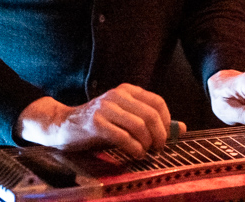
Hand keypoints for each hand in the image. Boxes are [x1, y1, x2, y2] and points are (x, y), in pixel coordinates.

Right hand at [15, 83, 185, 157]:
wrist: (64, 125)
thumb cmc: (98, 124)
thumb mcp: (126, 119)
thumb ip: (151, 122)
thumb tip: (181, 129)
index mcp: (127, 90)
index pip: (157, 102)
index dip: (167, 123)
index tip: (165, 138)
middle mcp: (117, 95)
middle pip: (151, 115)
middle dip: (159, 136)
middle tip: (158, 149)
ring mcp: (105, 107)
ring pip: (139, 126)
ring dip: (147, 144)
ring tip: (144, 152)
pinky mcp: (96, 122)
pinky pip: (123, 137)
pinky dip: (134, 149)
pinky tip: (134, 154)